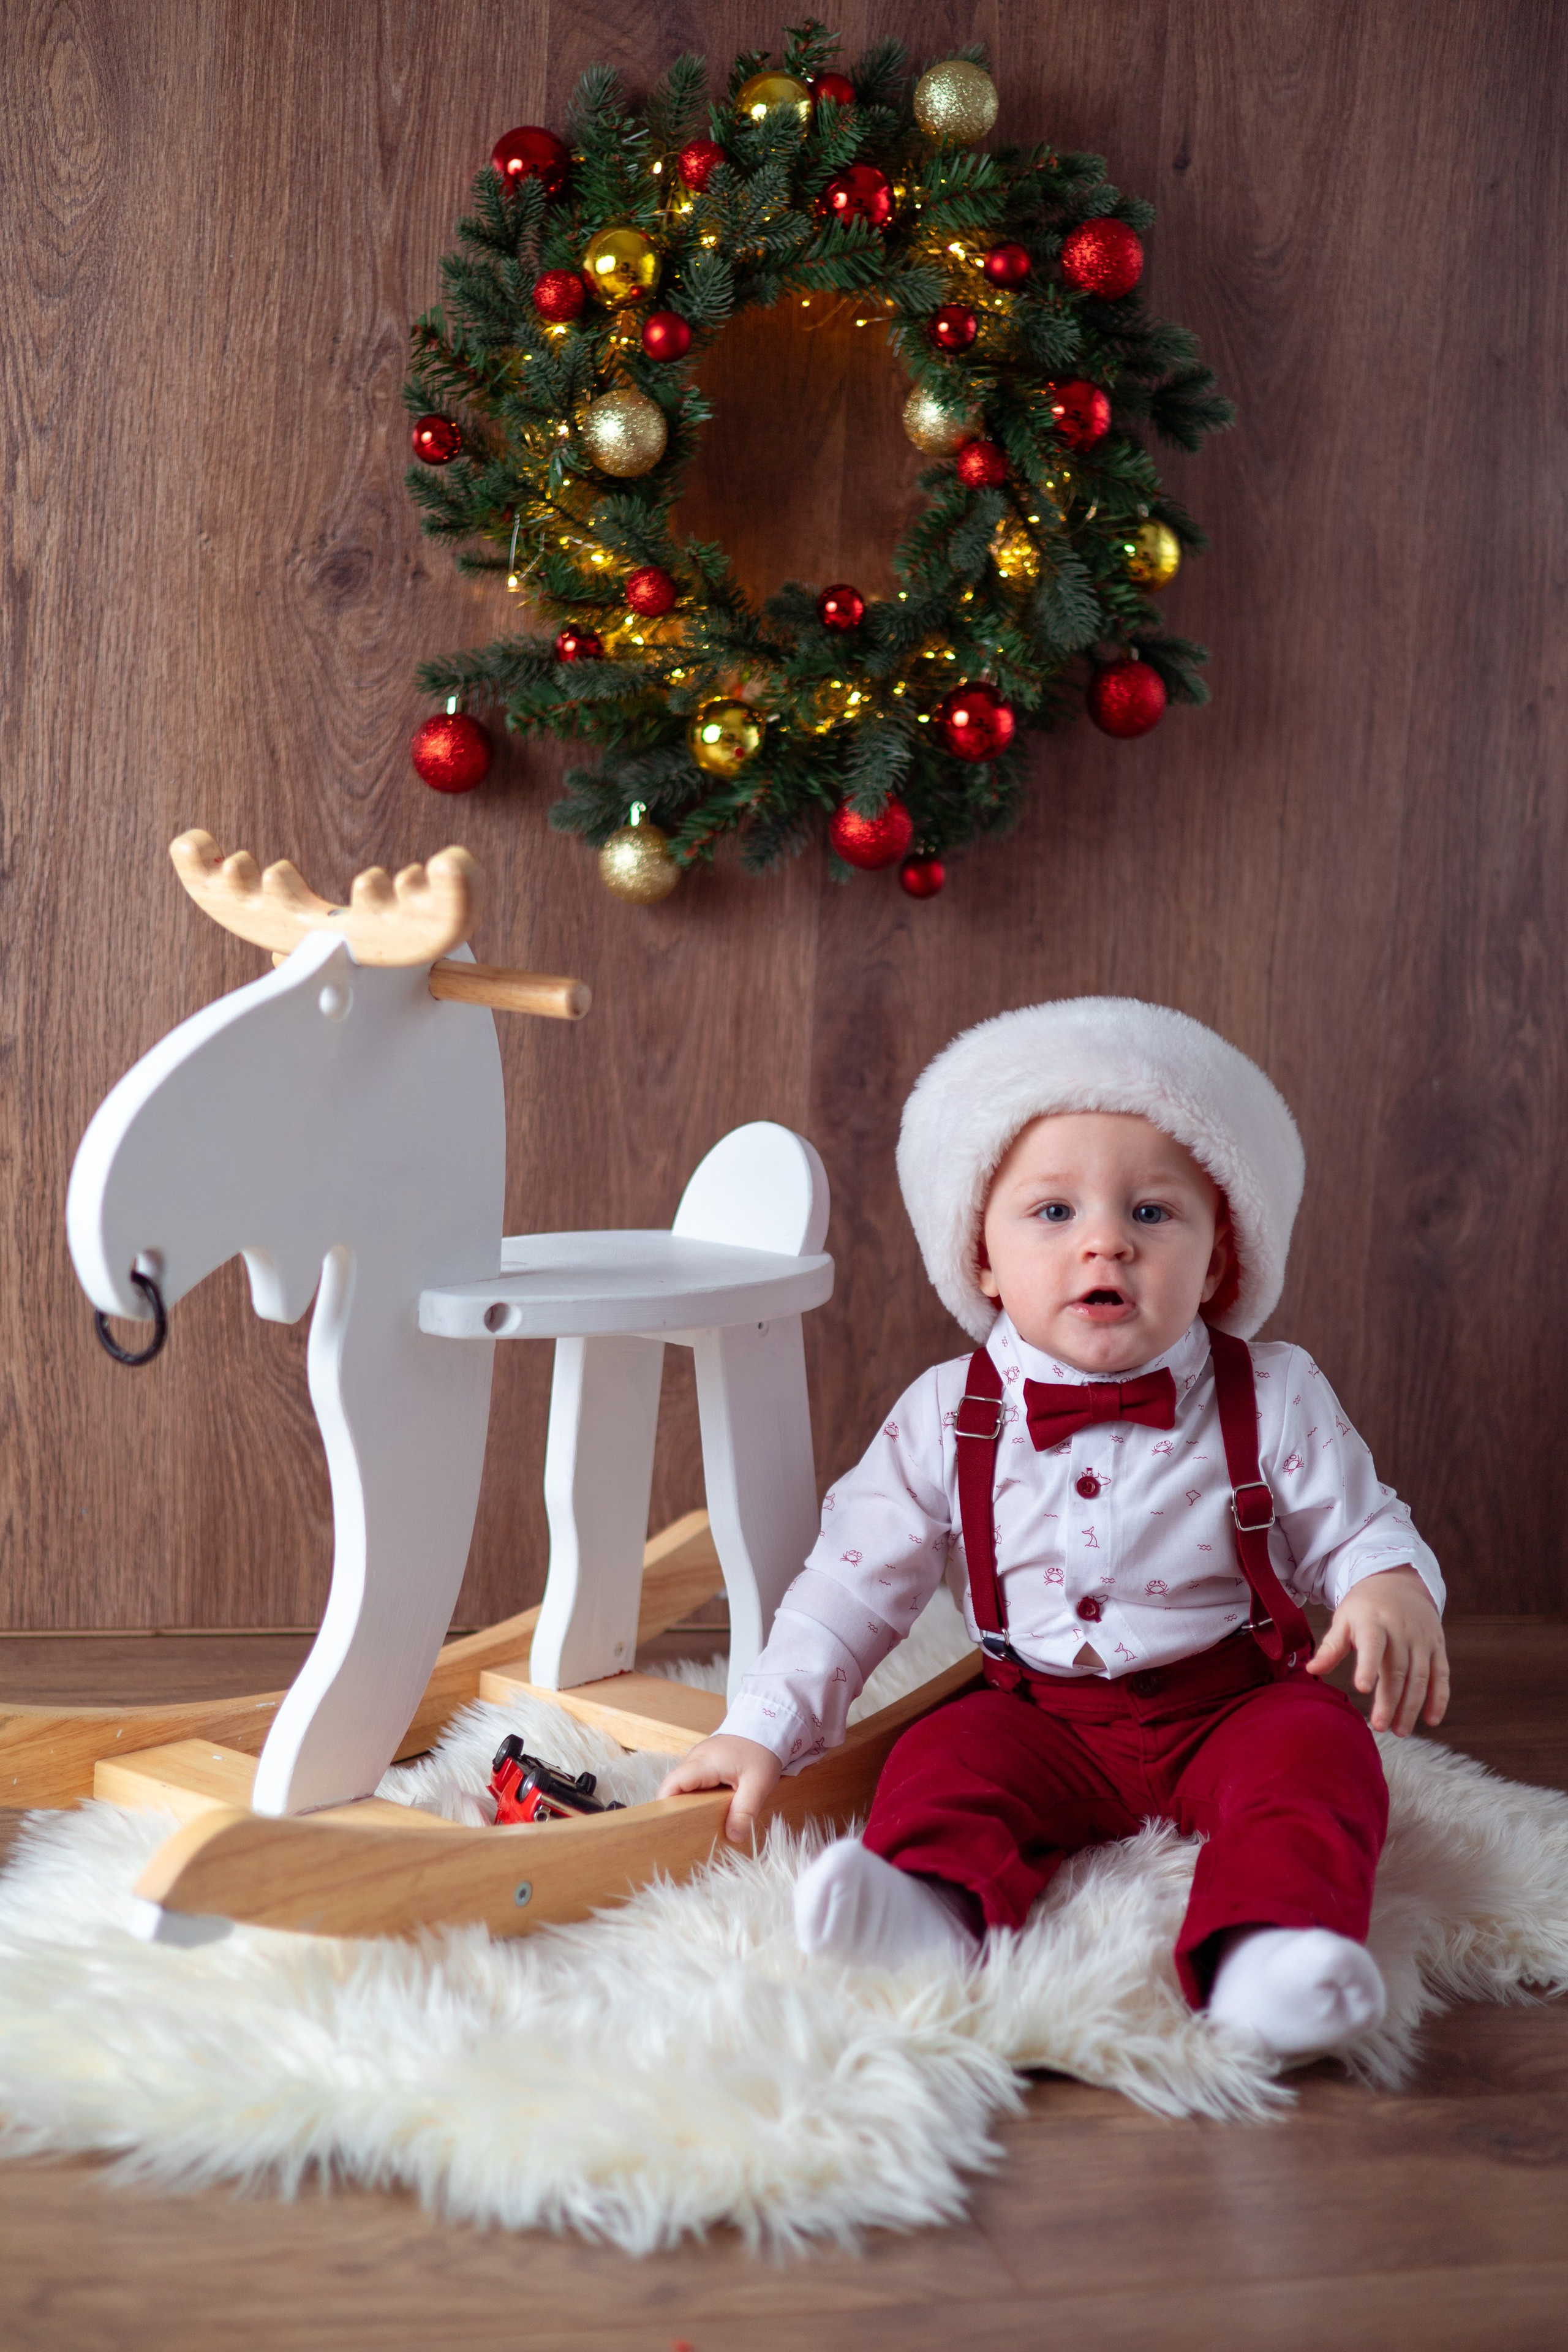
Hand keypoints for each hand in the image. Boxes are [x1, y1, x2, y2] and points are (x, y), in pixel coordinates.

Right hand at [657, 1734, 783, 1844]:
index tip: (668, 1825)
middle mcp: (695, 1758)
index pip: (673, 1782)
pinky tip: (709, 1808)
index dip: (666, 1803)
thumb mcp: (759, 1784)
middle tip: (686, 1832)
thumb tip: (733, 1836)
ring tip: (699, 1824)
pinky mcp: (704, 1762)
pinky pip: (693, 1781)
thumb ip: (745, 1811)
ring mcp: (698, 1758)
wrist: (766, 1727)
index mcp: (705, 1762)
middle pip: (674, 1786)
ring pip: (683, 1784)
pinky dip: (697, 1795)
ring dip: (688, 1802)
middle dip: (676, 1808)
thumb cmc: (762, 1752)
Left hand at [1305, 1565, 1449, 1734]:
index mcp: (1373, 1621)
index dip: (1367, 1666)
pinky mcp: (1438, 1647)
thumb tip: (1311, 1670)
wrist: (1398, 1582)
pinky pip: (1441, 1676)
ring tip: (1399, 1730)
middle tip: (1379, 1727)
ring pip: (1420, 1677)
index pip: (1372, 1644)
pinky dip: (1439, 1699)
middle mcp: (1401, 1630)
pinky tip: (1431, 1720)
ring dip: (1412, 1706)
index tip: (1362, 1689)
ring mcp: (1422, 1639)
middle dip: (1389, 1700)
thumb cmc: (1364, 1608)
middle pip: (1397, 1669)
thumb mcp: (1344, 1619)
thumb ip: (1331, 1646)